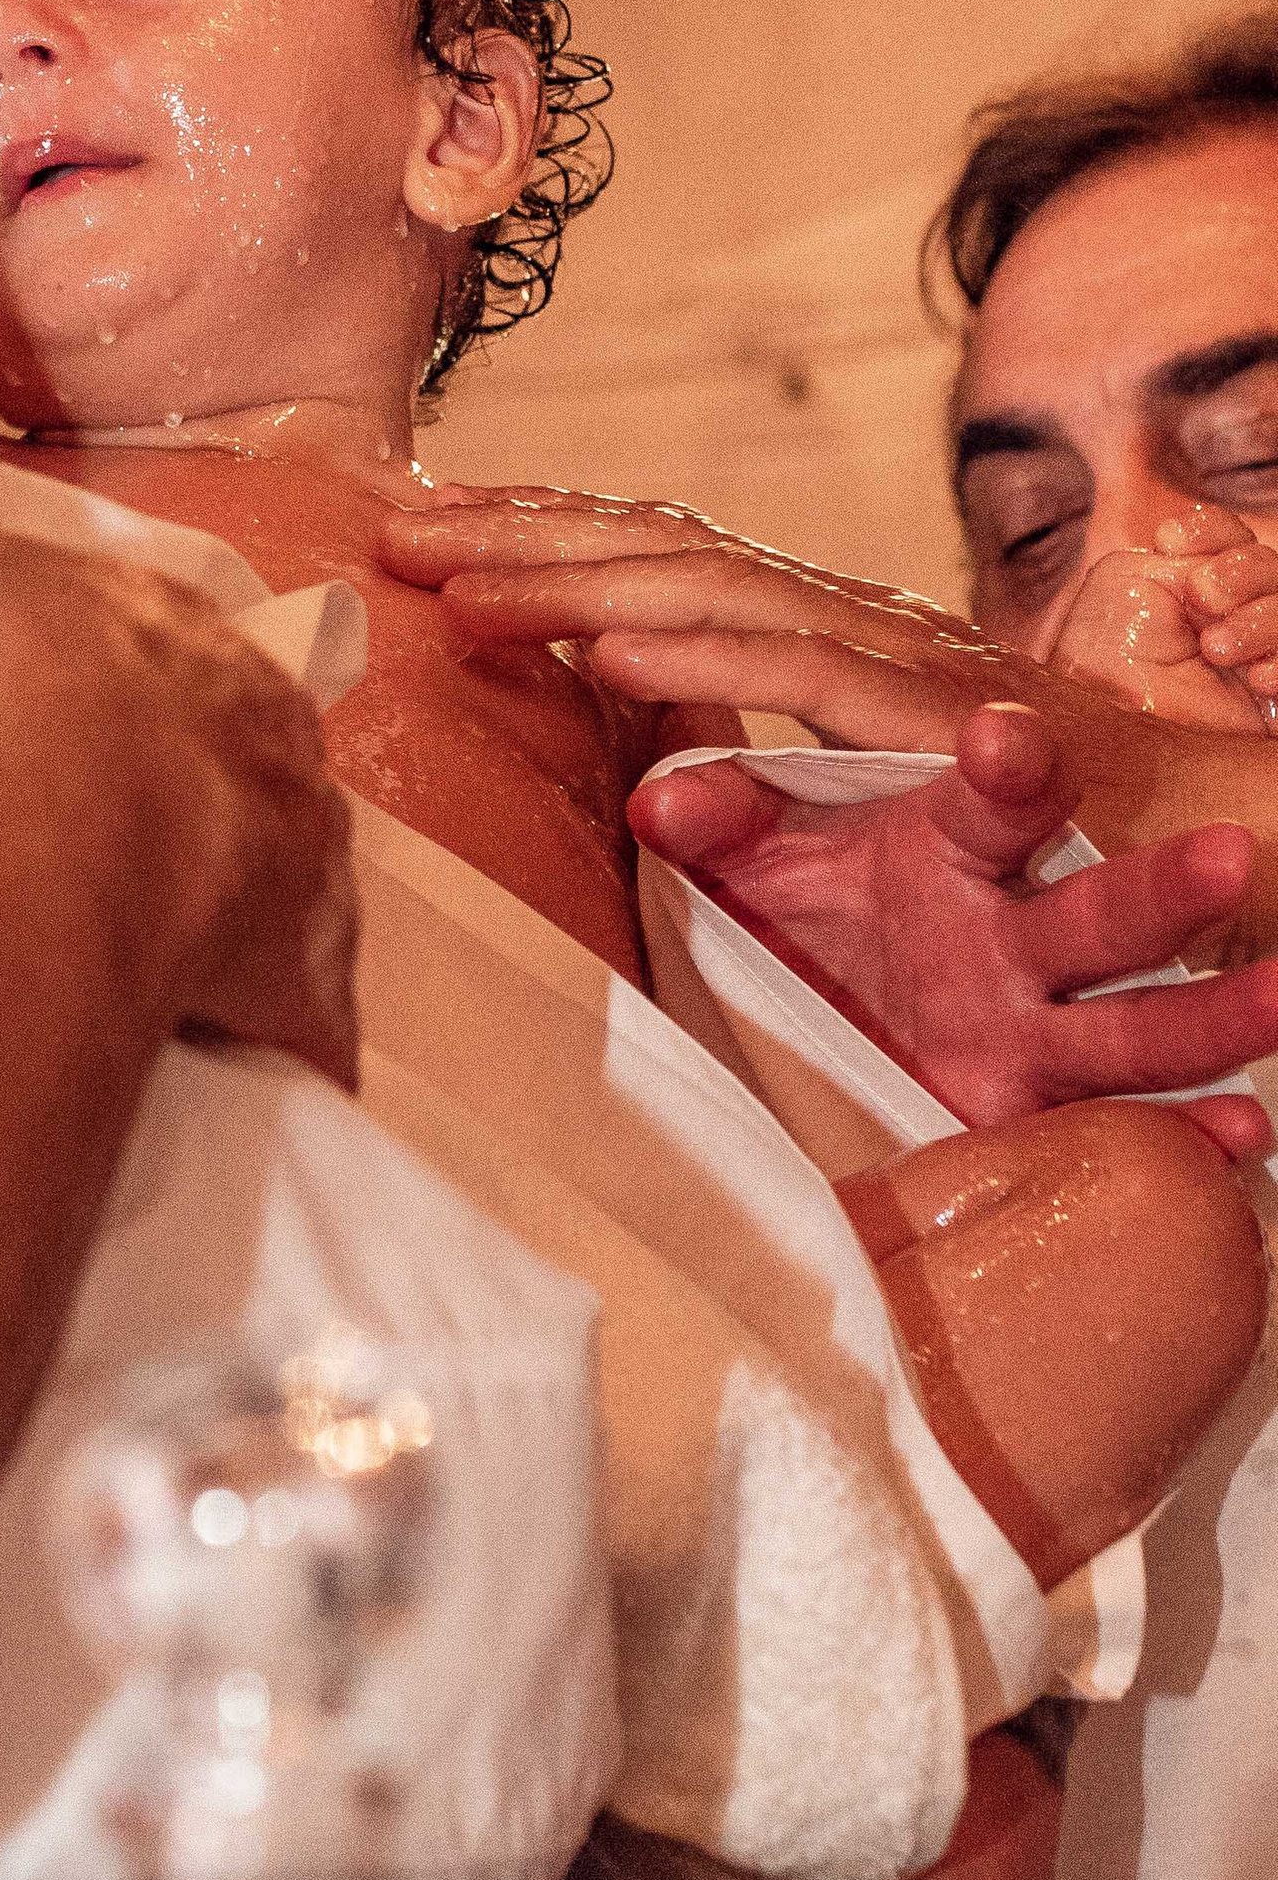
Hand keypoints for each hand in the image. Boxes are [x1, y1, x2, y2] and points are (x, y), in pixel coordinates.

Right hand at [0, 437, 359, 1088]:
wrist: (42, 790)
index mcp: (190, 643)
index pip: (198, 668)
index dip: (163, 707)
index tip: (127, 742)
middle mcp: (270, 739)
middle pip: (263, 771)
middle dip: (224, 809)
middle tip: (151, 860)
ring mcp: (299, 855)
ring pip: (305, 890)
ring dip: (265, 925)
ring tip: (194, 970)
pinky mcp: (299, 974)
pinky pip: (308, 1024)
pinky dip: (290, 1050)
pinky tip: (268, 1079)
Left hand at [378, 482, 1277, 955]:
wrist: (1240, 847)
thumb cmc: (1051, 842)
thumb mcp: (875, 824)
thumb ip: (763, 800)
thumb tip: (633, 792)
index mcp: (831, 636)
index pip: (663, 563)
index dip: (545, 540)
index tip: (427, 533)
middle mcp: (859, 624)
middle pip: (663, 555)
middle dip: (523, 539)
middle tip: (393, 533)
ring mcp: (907, 661)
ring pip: (718, 592)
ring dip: (579, 578)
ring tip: (461, 582)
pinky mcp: (954, 723)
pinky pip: (813, 678)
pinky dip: (708, 656)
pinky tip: (611, 651)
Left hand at [633, 702, 1277, 1157]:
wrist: (809, 1026)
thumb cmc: (799, 917)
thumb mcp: (756, 866)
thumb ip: (722, 822)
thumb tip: (659, 802)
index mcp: (951, 849)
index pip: (993, 798)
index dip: (1007, 766)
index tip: (1004, 737)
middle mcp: (1016, 936)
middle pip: (1102, 910)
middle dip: (1162, 888)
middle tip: (1226, 858)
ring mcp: (1041, 1030)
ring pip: (1143, 1023)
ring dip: (1218, 1016)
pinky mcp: (1038, 1118)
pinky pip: (1126, 1131)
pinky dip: (1192, 1142)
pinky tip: (1241, 1141)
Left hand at [1052, 511, 1275, 731]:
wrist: (1106, 723)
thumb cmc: (1105, 654)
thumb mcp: (1128, 583)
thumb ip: (1184, 556)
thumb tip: (1222, 562)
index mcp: (1198, 580)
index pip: (1229, 537)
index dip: (1210, 531)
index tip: (1167, 541)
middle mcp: (1237, 611)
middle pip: (1272, 568)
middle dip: (1240, 572)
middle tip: (1202, 596)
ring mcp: (1263, 653)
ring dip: (1262, 621)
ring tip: (1215, 648)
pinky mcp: (1274, 701)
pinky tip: (1258, 679)